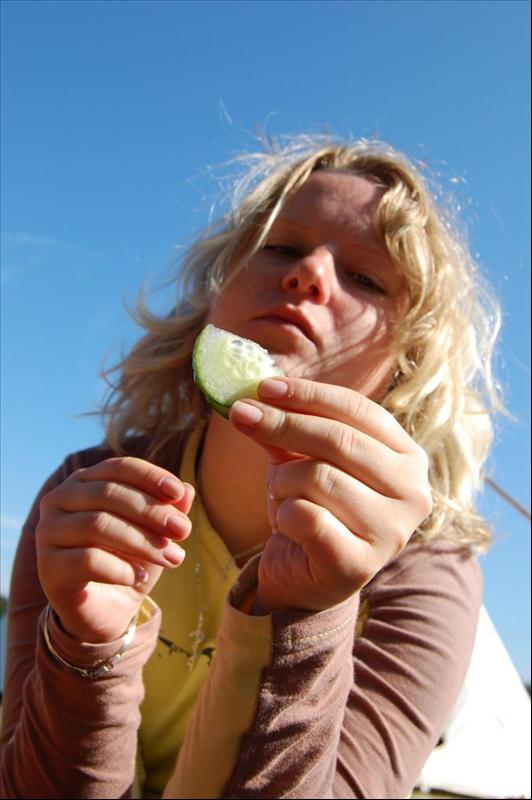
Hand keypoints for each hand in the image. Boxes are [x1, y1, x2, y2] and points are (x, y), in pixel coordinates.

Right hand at [36, 457, 193, 642]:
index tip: (178, 493)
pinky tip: (138, 578)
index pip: (119, 468)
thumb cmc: (130, 559)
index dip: (150, 476)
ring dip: (142, 541)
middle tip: (183, 531)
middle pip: (109, 494)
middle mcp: (59, 500)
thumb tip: (188, 491)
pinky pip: (87, 560)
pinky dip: (120, 568)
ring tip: (171, 558)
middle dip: (152, 511)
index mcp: (84, 482)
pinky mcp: (48, 567)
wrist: (107, 610)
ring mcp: (48, 532)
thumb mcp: (156, 532)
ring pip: (98, 525)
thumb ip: (168, 509)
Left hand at [229, 378, 431, 613]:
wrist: (306, 577)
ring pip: (317, 477)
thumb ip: (285, 427)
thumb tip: (251, 395)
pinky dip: (283, 514)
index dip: (309, 394)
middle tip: (240, 414)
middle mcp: (413, 493)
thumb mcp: (300, 459)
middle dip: (282, 423)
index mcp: (408, 457)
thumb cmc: (311, 508)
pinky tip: (285, 524)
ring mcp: (391, 532)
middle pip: (338, 440)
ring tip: (278, 493)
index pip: (358, 410)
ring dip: (281, 480)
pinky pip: (306, 517)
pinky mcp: (360, 564)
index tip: (264, 386)